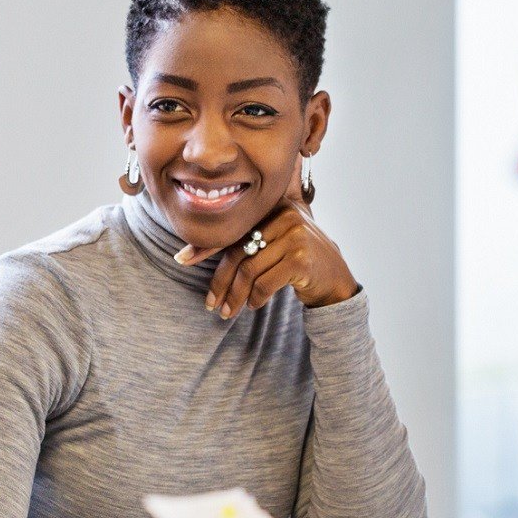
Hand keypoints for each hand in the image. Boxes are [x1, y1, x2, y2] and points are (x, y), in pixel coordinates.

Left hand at [177, 196, 357, 317]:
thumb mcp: (272, 243)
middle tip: (210, 304)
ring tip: (228, 312)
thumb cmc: (296, 261)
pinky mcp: (301, 260)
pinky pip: (265, 283)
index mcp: (275, 206)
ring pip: (250, 270)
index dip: (206, 246)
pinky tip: (253, 305)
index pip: (234, 229)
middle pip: (239, 251)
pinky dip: (255, 298)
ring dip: (236, 296)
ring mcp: (296, 236)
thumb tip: (188, 254)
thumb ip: (244, 241)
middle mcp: (286, 216)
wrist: (335, 279)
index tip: (182, 259)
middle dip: (221, 282)